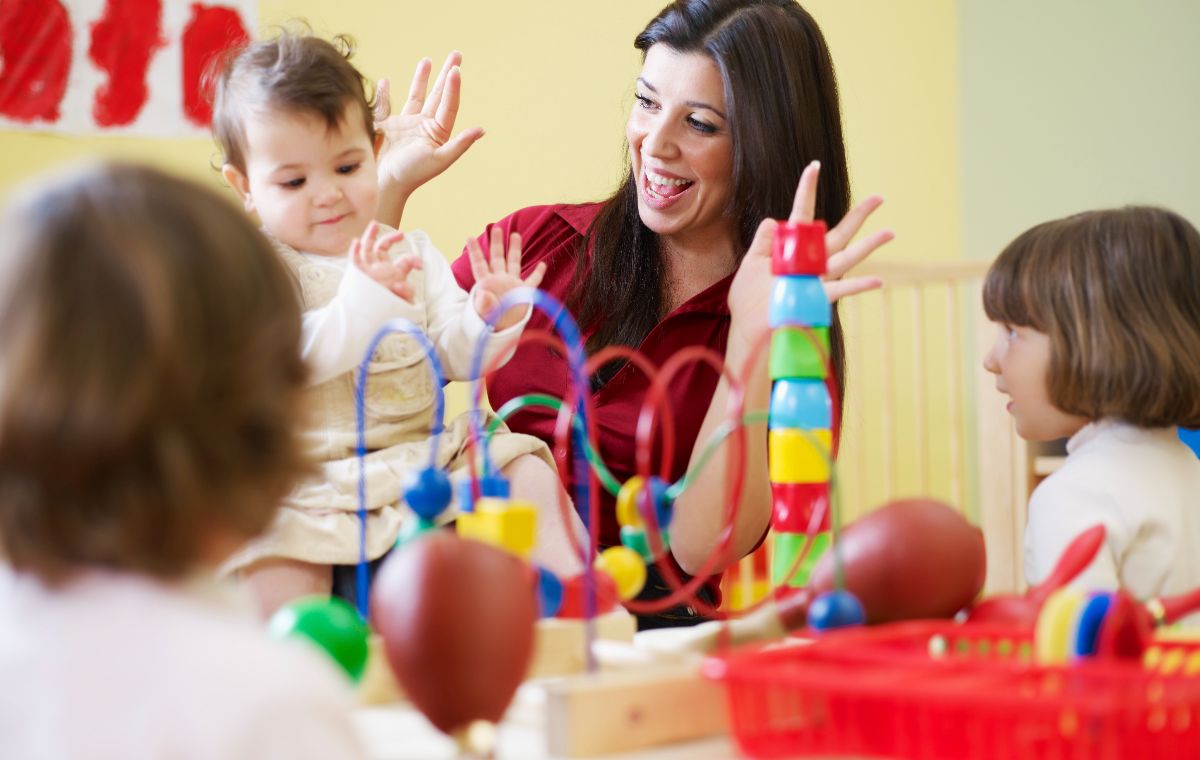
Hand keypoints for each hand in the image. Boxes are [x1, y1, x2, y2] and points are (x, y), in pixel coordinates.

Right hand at [351, 222, 421, 301]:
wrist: (373, 316)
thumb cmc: (390, 306)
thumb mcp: (404, 300)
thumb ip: (406, 292)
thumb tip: (399, 285)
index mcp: (394, 271)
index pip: (405, 260)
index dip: (413, 260)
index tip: (420, 265)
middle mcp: (381, 267)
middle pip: (383, 248)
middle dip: (390, 239)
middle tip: (401, 234)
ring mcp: (369, 269)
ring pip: (367, 248)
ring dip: (370, 235)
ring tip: (375, 224)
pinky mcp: (358, 274)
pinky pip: (355, 260)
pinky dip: (354, 251)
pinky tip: (356, 242)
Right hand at [374, 52, 484, 198]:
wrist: (383, 182)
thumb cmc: (412, 174)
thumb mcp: (440, 159)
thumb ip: (460, 143)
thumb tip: (482, 130)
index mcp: (438, 132)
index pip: (448, 104)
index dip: (453, 87)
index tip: (456, 70)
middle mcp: (424, 126)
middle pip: (438, 94)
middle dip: (447, 74)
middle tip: (457, 54)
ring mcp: (406, 124)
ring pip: (416, 95)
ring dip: (422, 78)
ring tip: (428, 60)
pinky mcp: (386, 126)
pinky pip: (387, 105)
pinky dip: (385, 94)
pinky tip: (386, 81)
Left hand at [467, 227, 546, 330]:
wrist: (502, 333)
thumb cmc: (490, 323)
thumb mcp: (485, 314)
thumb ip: (484, 305)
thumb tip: (483, 296)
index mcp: (487, 283)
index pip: (480, 264)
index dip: (475, 251)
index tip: (469, 237)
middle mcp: (499, 280)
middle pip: (497, 258)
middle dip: (497, 243)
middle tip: (496, 228)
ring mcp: (512, 285)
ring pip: (514, 263)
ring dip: (514, 249)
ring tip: (515, 234)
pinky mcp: (524, 292)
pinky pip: (533, 281)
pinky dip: (538, 273)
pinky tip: (542, 264)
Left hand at [728, 161, 892, 341]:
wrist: (747, 329)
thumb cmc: (748, 300)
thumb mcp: (750, 264)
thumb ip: (764, 242)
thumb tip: (774, 219)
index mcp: (791, 248)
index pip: (802, 214)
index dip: (807, 190)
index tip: (814, 166)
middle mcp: (809, 262)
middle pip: (839, 234)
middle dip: (859, 216)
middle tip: (879, 197)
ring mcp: (815, 279)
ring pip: (847, 258)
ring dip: (869, 245)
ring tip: (891, 232)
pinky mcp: (815, 298)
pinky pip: (840, 291)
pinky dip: (859, 286)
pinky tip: (879, 281)